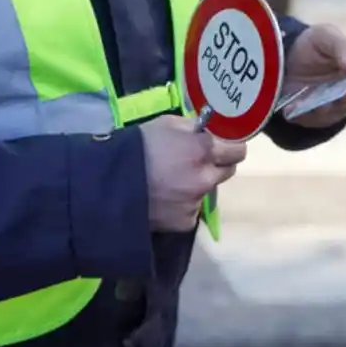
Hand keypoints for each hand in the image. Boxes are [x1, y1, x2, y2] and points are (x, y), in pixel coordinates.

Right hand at [139, 115, 246, 231]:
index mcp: (204, 150)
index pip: (238, 151)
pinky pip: (192, 210)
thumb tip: (209, 131)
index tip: (226, 147)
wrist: (108, 184)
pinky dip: (183, 205)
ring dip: (197, 185)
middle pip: (227, 171)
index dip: (231, 147)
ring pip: (207, 191)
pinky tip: (165, 199)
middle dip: (217, 165)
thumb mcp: (167, 124)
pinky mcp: (185, 222)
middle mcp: (206, 177)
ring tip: (172, 182)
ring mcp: (196, 202)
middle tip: (198, 162)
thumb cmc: (138, 147)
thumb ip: (194, 128)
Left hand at [283, 24, 345, 128]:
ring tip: (294, 105)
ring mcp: (342, 103)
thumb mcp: (324, 36)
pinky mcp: (326, 115)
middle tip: (315, 103)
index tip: (344, 94)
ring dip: (315, 111)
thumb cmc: (313, 44)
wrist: (289, 59)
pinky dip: (304, 117)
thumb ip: (342, 47)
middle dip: (332, 104)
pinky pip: (319, 122)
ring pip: (335, 114)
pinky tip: (291, 109)